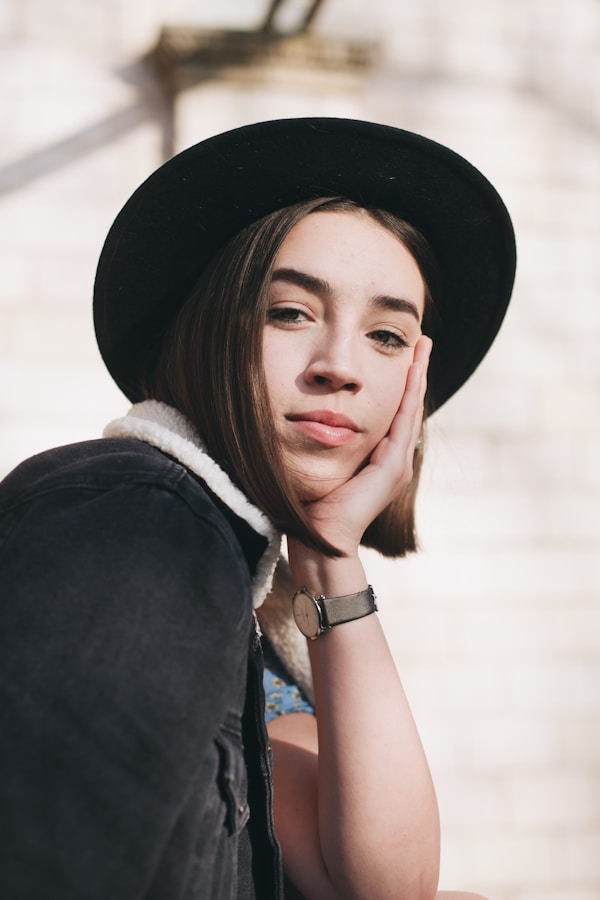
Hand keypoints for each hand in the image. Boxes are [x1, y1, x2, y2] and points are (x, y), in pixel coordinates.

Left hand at [299, 335, 431, 554]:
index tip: (403, 354)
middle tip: (421, 341)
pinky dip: (409, 395)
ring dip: (417, 376)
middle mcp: (395, 459)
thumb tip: (312, 417)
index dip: (401, 383)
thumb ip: (327, 442)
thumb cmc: (315, 506)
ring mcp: (397, 463)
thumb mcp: (324, 463)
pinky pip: (403, 421)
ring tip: (421, 348)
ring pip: (410, 408)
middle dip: (415, 372)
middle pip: (408, 405)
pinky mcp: (393, 468)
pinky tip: (412, 372)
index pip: (394, 411)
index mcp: (380, 458)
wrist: (322, 539)